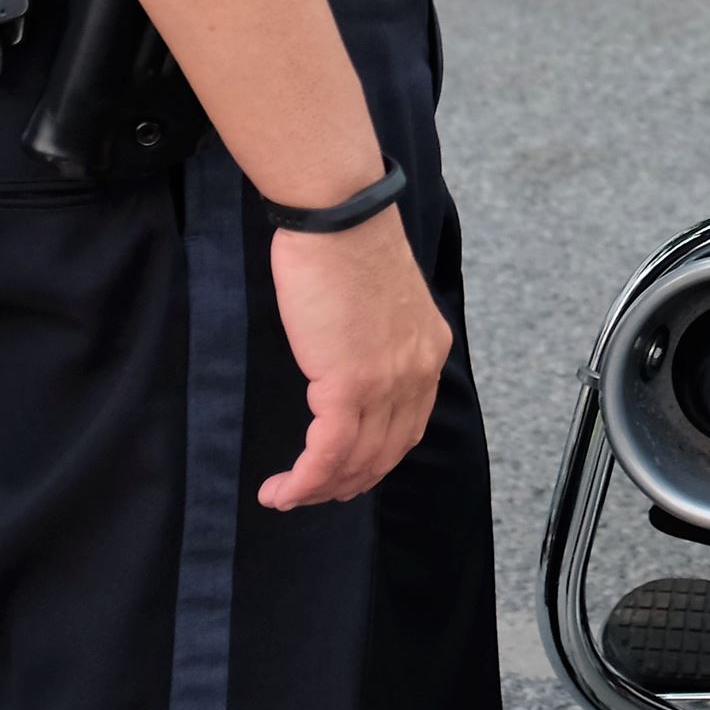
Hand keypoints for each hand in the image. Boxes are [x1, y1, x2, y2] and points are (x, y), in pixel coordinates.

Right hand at [258, 208, 451, 507]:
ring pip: (356, 461)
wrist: (339, 213)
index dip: (377, 458)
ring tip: (288, 495)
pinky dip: (303, 480)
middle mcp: (417, 371)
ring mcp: (387, 382)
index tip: (347, 472)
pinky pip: (327, 453)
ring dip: (319, 488)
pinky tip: (281, 489)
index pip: (409, 426)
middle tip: (312, 492)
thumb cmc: (347, 240)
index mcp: (428, 349)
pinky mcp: (349, 384)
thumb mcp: (378, 298)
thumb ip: (375, 337)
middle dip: (347, 482)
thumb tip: (347, 360)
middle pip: (386, 453)